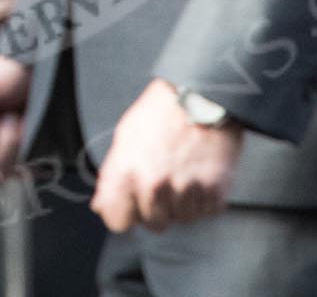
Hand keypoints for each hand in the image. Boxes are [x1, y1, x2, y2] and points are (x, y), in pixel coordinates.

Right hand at [0, 55, 32, 183]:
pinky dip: (26, 150)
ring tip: (16, 118)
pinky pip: (21, 170)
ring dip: (13, 143)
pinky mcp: (21, 157)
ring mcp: (1, 155)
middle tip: (4, 114)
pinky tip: (26, 130)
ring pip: (3, 173)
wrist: (39, 66)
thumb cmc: (8, 72)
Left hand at [90, 78, 242, 232]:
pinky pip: (206, 211)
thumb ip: (112, 175)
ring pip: (182, 219)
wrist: (203, 93)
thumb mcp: (126, 136)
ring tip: (185, 171)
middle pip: (153, 224)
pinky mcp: (214, 190)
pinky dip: (206, 198)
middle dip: (157, 207)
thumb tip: (102, 205)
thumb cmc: (163, 110)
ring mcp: (185, 189)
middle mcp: (154, 185)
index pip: (117, 221)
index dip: (125, 213)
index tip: (131, 206)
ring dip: (183, 203)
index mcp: (127, 172)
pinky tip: (201, 173)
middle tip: (165, 179)